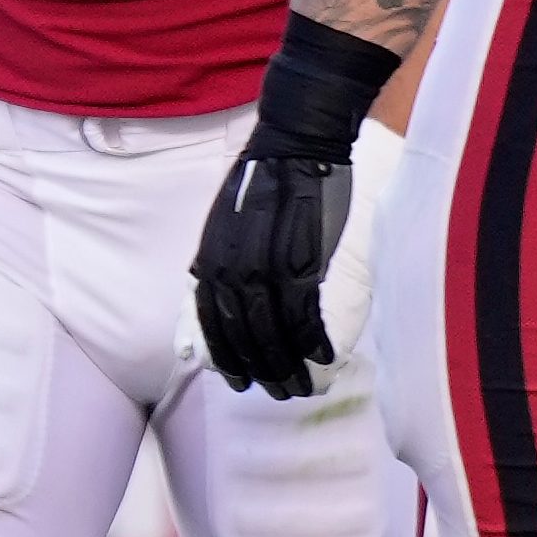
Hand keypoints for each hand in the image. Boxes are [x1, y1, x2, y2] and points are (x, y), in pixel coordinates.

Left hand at [192, 142, 346, 397]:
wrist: (297, 145)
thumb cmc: (263, 182)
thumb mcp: (222, 225)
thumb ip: (216, 265)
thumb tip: (215, 299)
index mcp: (211, 260)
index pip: (213, 324)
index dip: (226, 358)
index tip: (239, 380)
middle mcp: (233, 268)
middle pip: (244, 336)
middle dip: (261, 370)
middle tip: (278, 391)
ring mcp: (267, 266)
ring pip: (274, 333)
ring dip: (289, 365)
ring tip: (303, 385)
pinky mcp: (302, 262)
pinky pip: (305, 315)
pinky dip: (314, 341)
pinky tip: (324, 356)